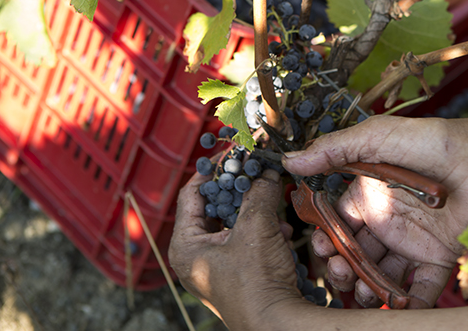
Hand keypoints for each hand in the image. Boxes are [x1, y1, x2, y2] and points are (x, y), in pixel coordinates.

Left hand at [169, 169, 300, 329]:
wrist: (277, 324)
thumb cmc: (255, 286)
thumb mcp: (257, 228)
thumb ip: (259, 193)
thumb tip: (266, 170)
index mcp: (185, 245)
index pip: (191, 193)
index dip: (212, 169)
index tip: (231, 154)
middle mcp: (195, 256)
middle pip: (214, 207)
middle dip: (240, 190)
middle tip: (255, 172)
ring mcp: (215, 266)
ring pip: (233, 223)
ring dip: (255, 211)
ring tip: (272, 204)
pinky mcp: (236, 273)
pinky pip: (245, 240)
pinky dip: (262, 230)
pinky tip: (281, 230)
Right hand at [282, 114, 467, 308]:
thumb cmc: (433, 142)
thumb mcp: (377, 137)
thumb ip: (333, 150)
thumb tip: (291, 160)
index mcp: (369, 193)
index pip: (338, 222)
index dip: (326, 238)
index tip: (321, 248)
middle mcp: (388, 220)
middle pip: (354, 254)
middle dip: (341, 268)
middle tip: (339, 273)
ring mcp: (412, 242)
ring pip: (380, 275)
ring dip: (366, 288)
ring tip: (361, 292)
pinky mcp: (438, 260)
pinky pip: (419, 289)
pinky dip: (407, 305)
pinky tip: (396, 308)